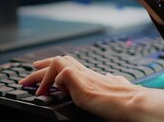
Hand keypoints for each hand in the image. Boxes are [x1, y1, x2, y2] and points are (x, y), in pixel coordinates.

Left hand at [19, 56, 163, 121]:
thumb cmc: (130, 101)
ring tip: (28, 83)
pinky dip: (52, 80)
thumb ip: (114, 82)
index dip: (58, 67)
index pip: (74, 65)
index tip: (47, 71)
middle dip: (44, 65)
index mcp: (96, 77)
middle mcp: (90, 74)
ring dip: (41, 72)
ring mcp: (85, 77)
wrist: (135, 103)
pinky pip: (61, 73)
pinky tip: (49, 91)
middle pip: (63, 60)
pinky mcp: (81, 83)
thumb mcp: (120, 88)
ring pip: (59, 62)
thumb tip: (114, 78)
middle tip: (28, 72)